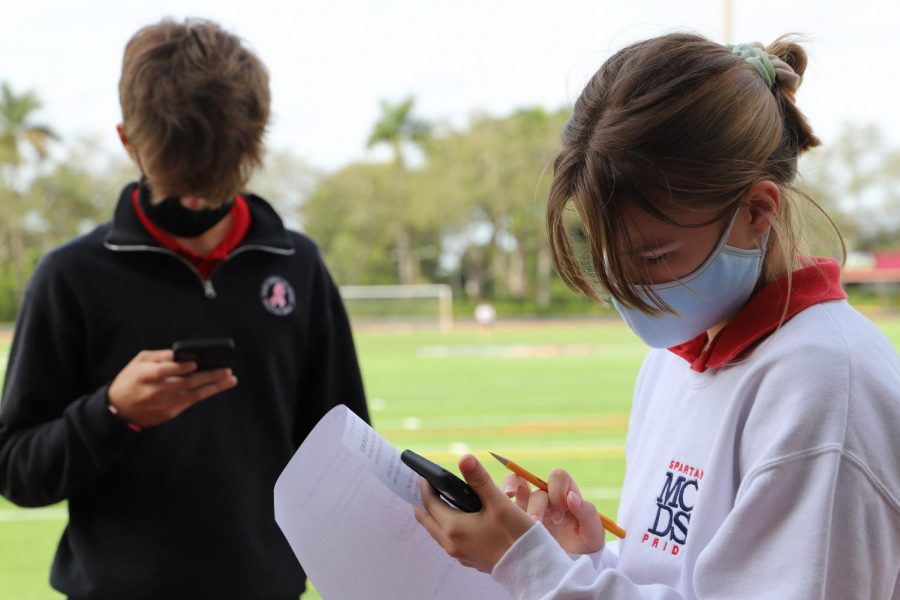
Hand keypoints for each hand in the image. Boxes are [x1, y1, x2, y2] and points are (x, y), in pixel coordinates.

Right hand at [107, 349, 237, 426]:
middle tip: (227, 370)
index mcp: (144, 375)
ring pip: (193, 395)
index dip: (180, 368)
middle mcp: (154, 391)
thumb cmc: (131, 379)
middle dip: (209, 376)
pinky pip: (190, 402)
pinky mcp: (168, 413)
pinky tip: (217, 387)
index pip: (164, 371)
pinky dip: (204, 394)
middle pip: (185, 383)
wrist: (118, 409)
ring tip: (230, 379)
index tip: (196, 363)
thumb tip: (184, 353)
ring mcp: (162, 404)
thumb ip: (161, 357)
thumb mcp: (139, 362)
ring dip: (214, 387)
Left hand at [414, 454, 533, 572]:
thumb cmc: (516, 535)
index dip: (425, 486)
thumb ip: (479, 480)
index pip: (429, 502)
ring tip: (441, 497)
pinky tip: (460, 516)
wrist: (531, 567)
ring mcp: (459, 554)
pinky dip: (446, 525)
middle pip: (427, 518)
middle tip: (427, 484)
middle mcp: (451, 543)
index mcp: (454, 528)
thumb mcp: (499, 503)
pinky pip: (448, 539)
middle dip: (424, 500)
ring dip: (435, 513)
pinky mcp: (468, 559)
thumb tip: (464, 458)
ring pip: (436, 530)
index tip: (425, 473)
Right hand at [503, 468, 604, 553]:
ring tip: (508, 497)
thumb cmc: (582, 548)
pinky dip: (498, 496)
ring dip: (512, 488)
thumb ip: (588, 513)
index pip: (558, 477)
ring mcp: (528, 503)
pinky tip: (497, 509)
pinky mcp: (513, 514)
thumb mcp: (593, 534)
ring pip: (516, 482)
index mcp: (566, 495)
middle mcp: (547, 496)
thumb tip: (572, 497)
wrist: (566, 570)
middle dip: (537, 505)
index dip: (557, 491)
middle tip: (538, 524)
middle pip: (536, 484)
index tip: (559, 516)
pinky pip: (502, 497)